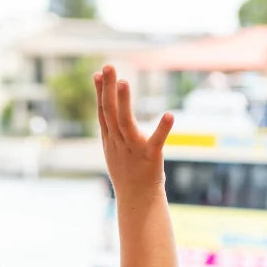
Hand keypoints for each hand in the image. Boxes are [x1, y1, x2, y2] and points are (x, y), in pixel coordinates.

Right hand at [94, 65, 172, 196]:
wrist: (136, 199)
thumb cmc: (127, 171)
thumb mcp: (115, 148)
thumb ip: (112, 128)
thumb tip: (111, 111)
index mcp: (110, 139)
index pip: (102, 112)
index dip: (99, 92)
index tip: (98, 73)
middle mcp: (118, 141)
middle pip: (110, 112)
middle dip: (107, 89)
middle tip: (108, 66)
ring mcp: (133, 149)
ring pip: (125, 123)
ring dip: (124, 102)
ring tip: (124, 82)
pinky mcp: (150, 157)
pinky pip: (156, 142)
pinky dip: (162, 129)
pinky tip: (169, 115)